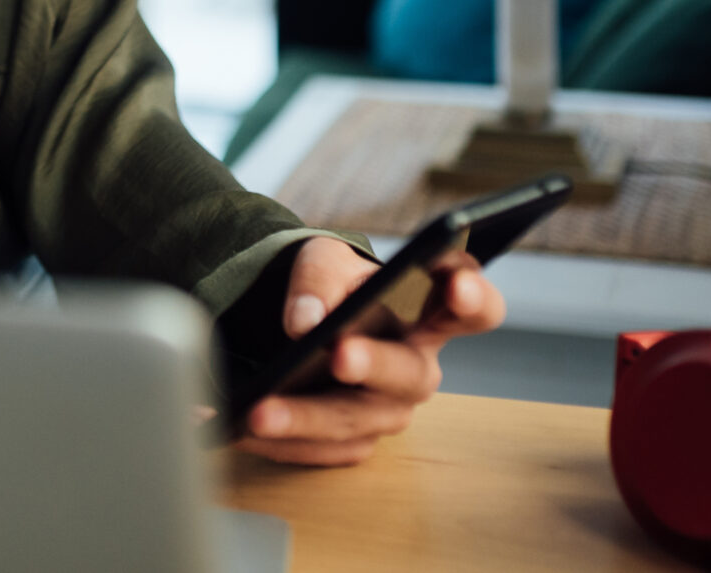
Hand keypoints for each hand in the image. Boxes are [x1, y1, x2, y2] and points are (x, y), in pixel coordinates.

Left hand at [236, 235, 505, 466]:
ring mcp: (385, 411)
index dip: (472, 297)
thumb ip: (319, 280)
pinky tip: (237, 426)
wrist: (295, 322)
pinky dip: (275, 440)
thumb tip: (305, 321)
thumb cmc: (328, 287)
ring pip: (355, 421)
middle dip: (374, 364)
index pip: (473, 308)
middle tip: (339, 354)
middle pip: (410, 374)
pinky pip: (319, 450)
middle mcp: (416, 369)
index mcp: (428, 316)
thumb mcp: (321, 261)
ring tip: (258, 410)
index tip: (454, 283)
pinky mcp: (351, 441)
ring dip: (306, 418)